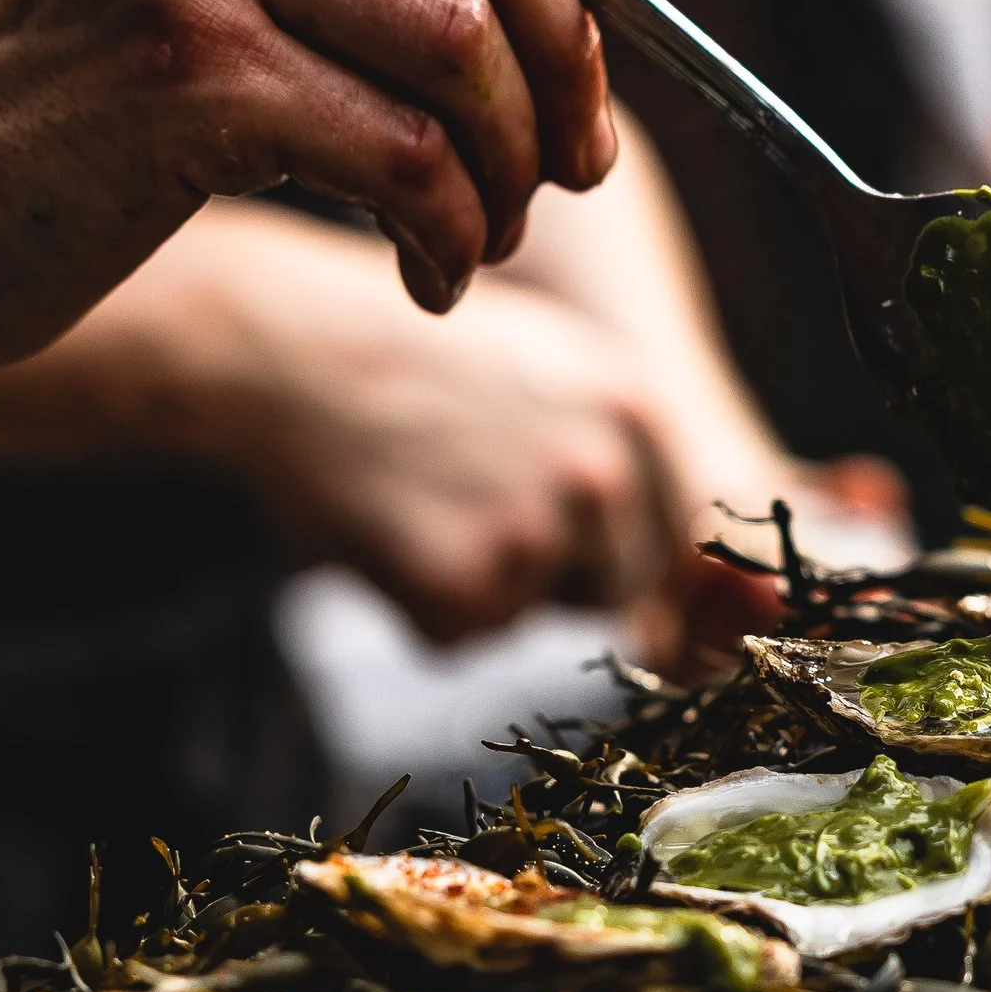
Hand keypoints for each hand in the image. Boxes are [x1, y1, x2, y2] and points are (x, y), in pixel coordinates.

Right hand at [188, 216, 687, 641]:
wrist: (287, 352)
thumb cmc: (415, 358)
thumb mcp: (555, 367)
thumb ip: (628, 455)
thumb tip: (703, 580)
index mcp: (640, 411)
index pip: (683, 540)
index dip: (627, 554)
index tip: (575, 547)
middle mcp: (604, 475)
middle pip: (618, 588)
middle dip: (556, 572)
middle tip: (468, 500)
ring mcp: (534, 534)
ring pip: (535, 615)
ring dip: (484, 587)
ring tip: (424, 500)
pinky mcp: (461, 588)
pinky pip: (462, 638)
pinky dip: (419, 607)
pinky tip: (387, 530)